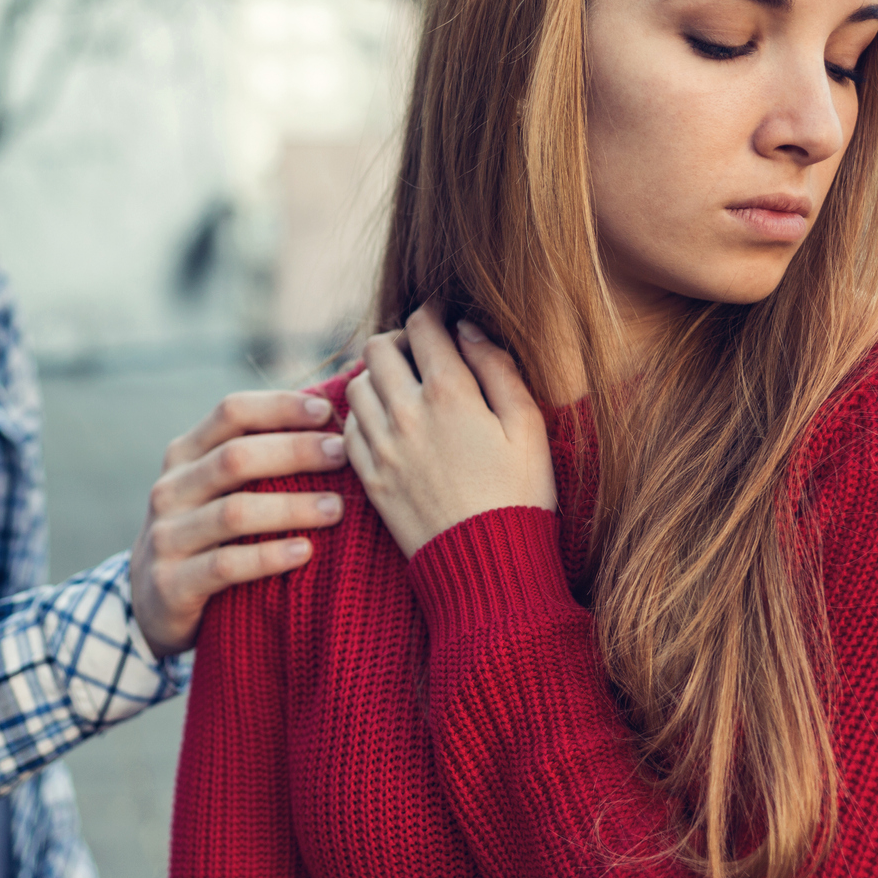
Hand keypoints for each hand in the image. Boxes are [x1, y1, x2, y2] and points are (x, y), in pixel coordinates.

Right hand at [130, 391, 345, 656]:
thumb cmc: (206, 534)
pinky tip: (305, 551)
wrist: (154, 604)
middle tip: (342, 455)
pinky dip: (269, 556)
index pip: (230, 413)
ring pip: (233, 512)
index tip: (326, 412)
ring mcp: (166, 536)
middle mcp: (170, 489)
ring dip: (291, 507)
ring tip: (336, 508)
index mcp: (184, 455)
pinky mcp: (171, 583)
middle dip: (295, 451)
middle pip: (235, 458)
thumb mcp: (215, 490)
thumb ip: (254, 457)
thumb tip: (330, 422)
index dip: (278, 407)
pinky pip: (226, 565)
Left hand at [344, 303, 554, 558]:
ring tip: (402, 386)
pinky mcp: (369, 478)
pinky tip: (387, 423)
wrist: (489, 564)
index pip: (423, 327)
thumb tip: (467, 329)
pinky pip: (348, 428)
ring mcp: (382, 447)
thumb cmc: (521, 493)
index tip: (442, 315)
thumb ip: (498, 367)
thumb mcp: (528, 425)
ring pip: (357, 385)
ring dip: (377, 376)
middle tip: (420, 351)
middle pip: (378, 348)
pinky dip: (362, 415)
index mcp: (451, 393)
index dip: (432, 312)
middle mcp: (406, 413)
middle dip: (398, 339)